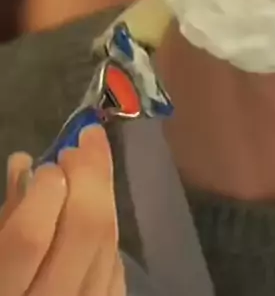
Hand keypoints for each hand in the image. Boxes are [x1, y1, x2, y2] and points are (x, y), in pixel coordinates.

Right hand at [0, 125, 124, 294]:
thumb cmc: (2, 280)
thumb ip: (4, 216)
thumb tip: (25, 163)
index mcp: (3, 294)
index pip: (29, 237)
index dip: (45, 189)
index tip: (51, 161)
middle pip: (86, 233)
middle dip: (91, 177)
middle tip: (84, 144)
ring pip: (109, 248)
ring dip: (105, 199)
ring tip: (90, 170)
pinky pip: (115, 274)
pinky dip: (108, 238)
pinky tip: (97, 217)